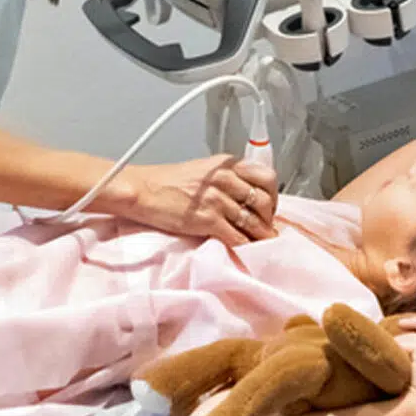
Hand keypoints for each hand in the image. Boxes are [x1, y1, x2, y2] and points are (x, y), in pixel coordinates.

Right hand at [110, 154, 277, 246]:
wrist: (142, 191)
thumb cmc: (167, 182)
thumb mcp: (203, 170)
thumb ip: (227, 179)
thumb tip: (247, 198)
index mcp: (226, 164)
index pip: (266, 177)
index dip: (273, 196)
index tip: (269, 209)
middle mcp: (225, 178)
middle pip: (264, 201)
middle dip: (269, 219)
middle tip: (265, 229)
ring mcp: (217, 199)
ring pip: (253, 222)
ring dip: (260, 236)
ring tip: (261, 244)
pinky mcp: (207, 219)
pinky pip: (236, 237)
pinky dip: (245, 247)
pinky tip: (245, 251)